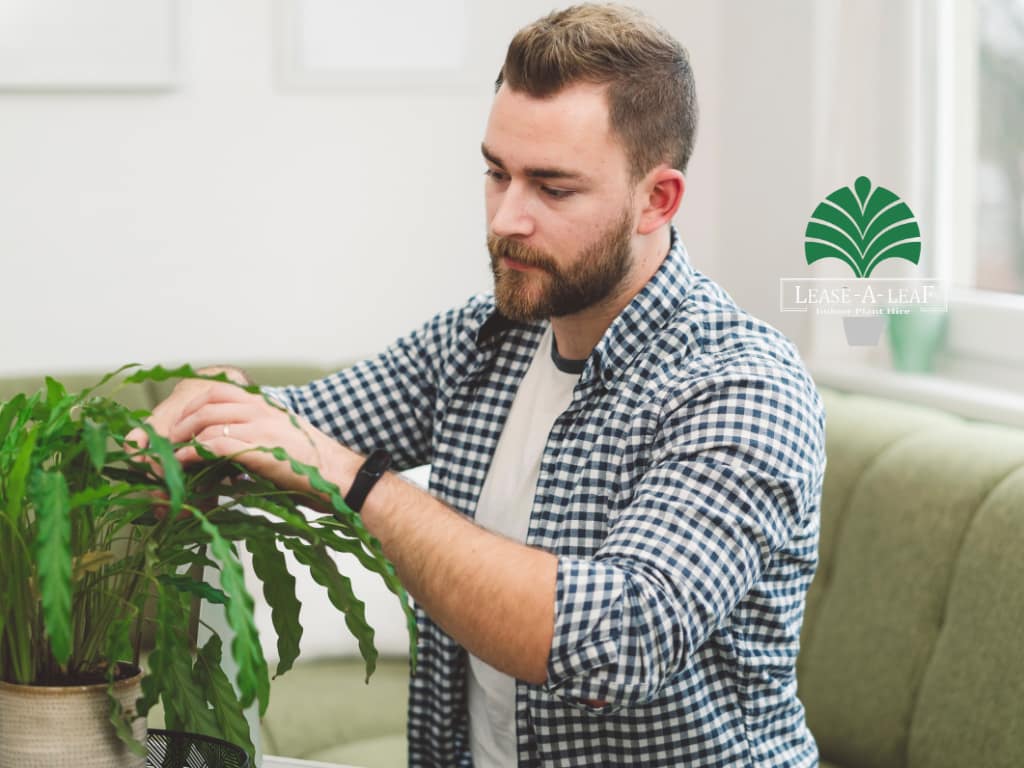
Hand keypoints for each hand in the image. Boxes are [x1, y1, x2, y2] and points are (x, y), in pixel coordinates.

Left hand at [161, 381, 346, 495]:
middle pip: (206, 401)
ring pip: (206, 420)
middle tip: (165, 439)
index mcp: (266, 405)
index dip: (191, 404)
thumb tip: (225, 448)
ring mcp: (260, 427)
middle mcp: (261, 410)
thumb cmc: (314, 467)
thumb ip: (254, 436)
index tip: (176, 422)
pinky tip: (180, 463)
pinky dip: (191, 453)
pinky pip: (214, 444)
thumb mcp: (282, 440)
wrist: (340, 478)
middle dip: (179, 419)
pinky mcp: (258, 449)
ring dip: (180, 437)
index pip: (218, 390)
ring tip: (168, 453)